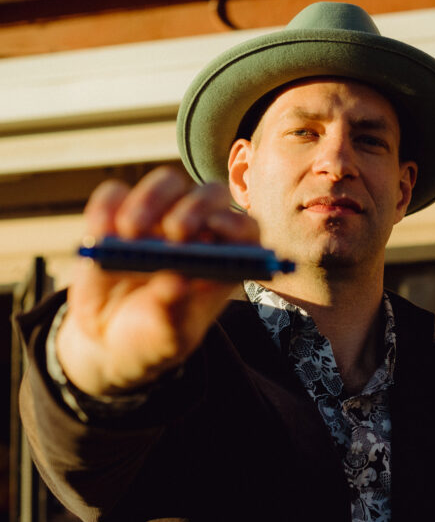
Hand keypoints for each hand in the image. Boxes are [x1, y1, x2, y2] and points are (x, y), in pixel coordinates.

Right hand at [57, 166, 258, 396]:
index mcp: (223, 259)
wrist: (106, 338)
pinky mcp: (119, 212)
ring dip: (150, 200)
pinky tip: (101, 232)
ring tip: (130, 233)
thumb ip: (175, 312)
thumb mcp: (167, 337)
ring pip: (166, 184)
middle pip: (210, 195)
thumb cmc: (152, 336)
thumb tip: (177, 282)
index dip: (236, 226)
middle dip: (195, 208)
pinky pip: (116, 194)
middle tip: (174, 232)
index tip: (216, 230)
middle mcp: (197, 229)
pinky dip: (107, 207)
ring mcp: (159, 215)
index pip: (245, 230)